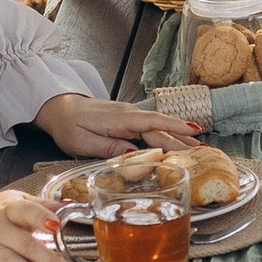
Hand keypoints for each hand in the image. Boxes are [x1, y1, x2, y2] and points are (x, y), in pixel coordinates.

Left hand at [40, 93, 202, 159]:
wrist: (58, 108)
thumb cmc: (68, 126)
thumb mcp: (83, 142)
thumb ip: (109, 147)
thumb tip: (134, 153)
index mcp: (119, 120)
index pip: (152, 122)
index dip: (174, 128)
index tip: (193, 132)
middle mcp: (128, 115)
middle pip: (160, 128)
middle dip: (183, 138)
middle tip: (204, 151)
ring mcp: (129, 116)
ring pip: (158, 127)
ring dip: (178, 137)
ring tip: (198, 147)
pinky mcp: (128, 121)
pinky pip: (151, 128)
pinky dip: (167, 135)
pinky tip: (177, 142)